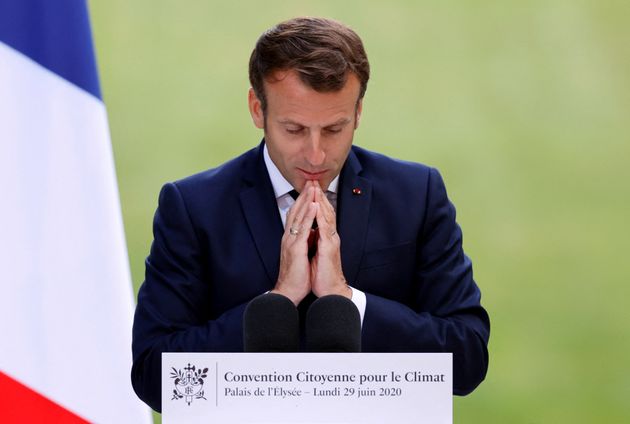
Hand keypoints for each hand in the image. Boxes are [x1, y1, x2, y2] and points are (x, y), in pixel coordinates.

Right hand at [272, 181, 316, 304]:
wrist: (289, 292)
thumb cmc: (296, 277)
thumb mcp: (300, 255)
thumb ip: (304, 243)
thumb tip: (310, 233)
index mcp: (291, 239)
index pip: (296, 216)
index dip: (302, 202)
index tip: (309, 189)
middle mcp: (289, 237)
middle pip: (295, 211)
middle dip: (303, 195)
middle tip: (310, 181)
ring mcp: (291, 241)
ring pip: (298, 216)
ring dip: (306, 200)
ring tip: (312, 187)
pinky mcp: (296, 248)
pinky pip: (303, 228)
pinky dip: (308, 215)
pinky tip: (313, 205)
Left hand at [310, 185, 351, 298]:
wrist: (330, 290)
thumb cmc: (323, 275)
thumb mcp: (317, 253)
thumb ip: (316, 241)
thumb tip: (312, 232)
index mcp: (326, 237)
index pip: (322, 215)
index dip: (317, 201)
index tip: (311, 189)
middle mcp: (330, 236)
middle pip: (326, 211)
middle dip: (319, 196)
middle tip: (313, 181)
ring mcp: (331, 240)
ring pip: (327, 216)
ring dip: (321, 201)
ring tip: (315, 188)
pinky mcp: (329, 247)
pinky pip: (325, 228)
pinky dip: (321, 216)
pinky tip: (317, 206)